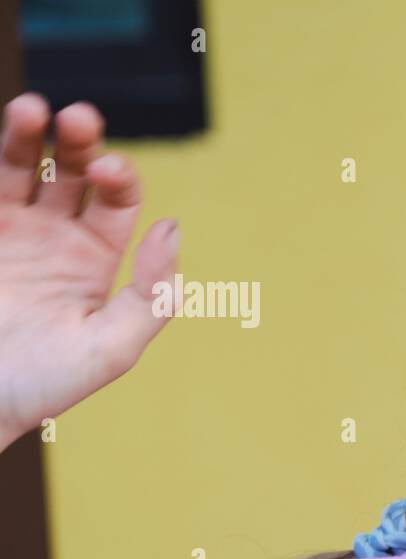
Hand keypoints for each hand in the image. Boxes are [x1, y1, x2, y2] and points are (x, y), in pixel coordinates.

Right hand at [0, 93, 177, 451]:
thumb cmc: (46, 385)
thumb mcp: (113, 348)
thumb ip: (152, 296)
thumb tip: (172, 228)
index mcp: (94, 257)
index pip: (116, 199)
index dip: (118, 176)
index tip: (108, 168)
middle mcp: (52, 235)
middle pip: (70, 170)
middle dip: (77, 141)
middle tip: (78, 118)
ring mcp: (6, 228)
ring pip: (18, 164)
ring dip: (25, 133)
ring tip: (32, 109)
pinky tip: (6, 130)